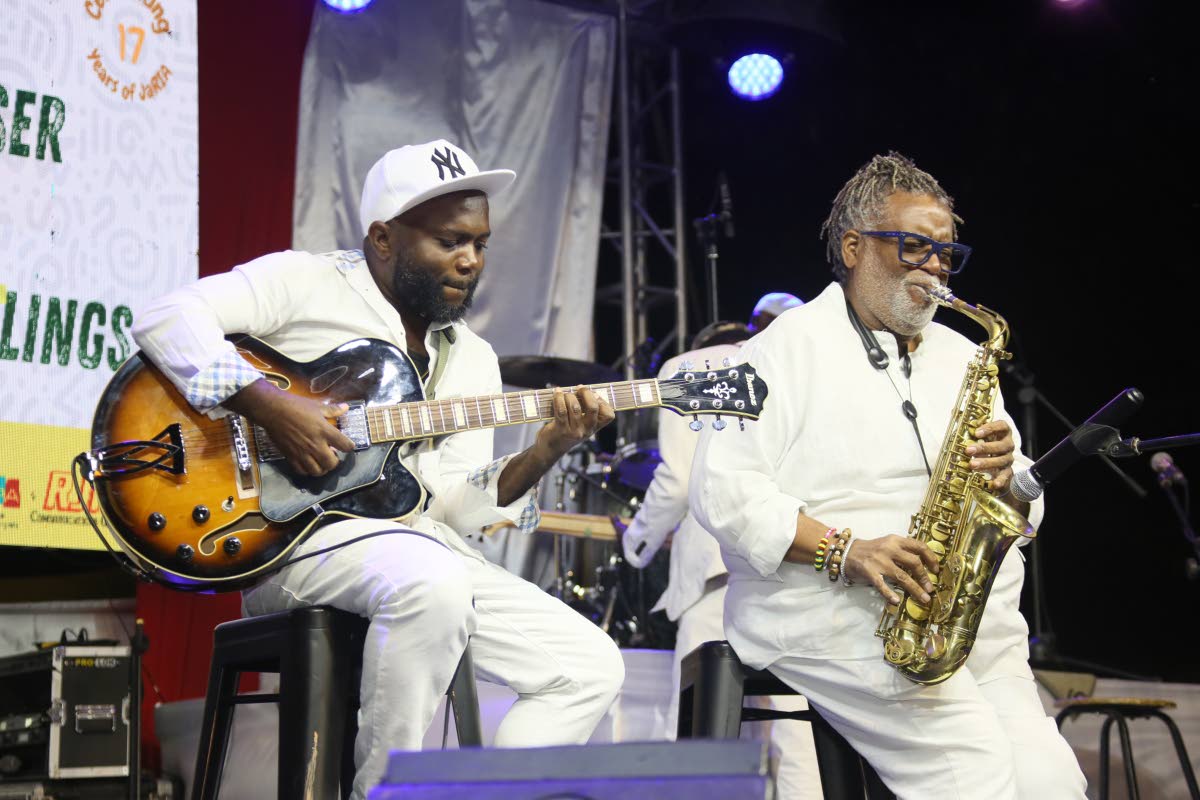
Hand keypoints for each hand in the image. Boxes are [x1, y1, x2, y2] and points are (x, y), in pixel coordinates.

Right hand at [229, 381, 355, 476]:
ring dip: (322, 468)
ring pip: (317, 471)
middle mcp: (315, 445)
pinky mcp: (290, 456)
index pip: (345, 445)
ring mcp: (302, 453)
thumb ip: (333, 410)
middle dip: (335, 461)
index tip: (347, 445)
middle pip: (332, 463)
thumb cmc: (296, 406)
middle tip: (332, 454)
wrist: (273, 410)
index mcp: (325, 431)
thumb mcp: (317, 406)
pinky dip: (307, 470)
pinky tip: (308, 463)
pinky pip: (302, 471)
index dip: (349, 447)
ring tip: (321, 461)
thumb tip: (346, 407)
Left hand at [534, 386, 615, 458]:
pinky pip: (561, 410)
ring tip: (564, 393)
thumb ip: (585, 410)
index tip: (594, 395)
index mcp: (594, 428)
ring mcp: (574, 431)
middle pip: (593, 408)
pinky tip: (557, 393)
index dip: (603, 402)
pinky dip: (558, 398)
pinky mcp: (561, 429)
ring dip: (569, 396)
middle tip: (580, 388)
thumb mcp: (581, 424)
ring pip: (575, 407)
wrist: (551, 448)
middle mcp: (587, 430)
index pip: (609, 415)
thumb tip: (583, 390)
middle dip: (586, 393)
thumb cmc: (567, 431)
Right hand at [843, 534, 939, 605]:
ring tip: (924, 599)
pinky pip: (882, 585)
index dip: (931, 558)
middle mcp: (889, 549)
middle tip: (930, 589)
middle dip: (925, 577)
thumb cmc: (871, 550)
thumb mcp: (888, 544)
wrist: (847, 552)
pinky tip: (897, 601)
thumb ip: (903, 551)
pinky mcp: (869, 571)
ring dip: (915, 589)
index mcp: (896, 540)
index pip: (919, 546)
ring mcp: (879, 561)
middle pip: (914, 563)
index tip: (936, 570)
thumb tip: (924, 567)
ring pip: (902, 576)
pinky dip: (890, 594)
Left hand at [965, 419, 1015, 493]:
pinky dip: (1000, 479)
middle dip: (984, 447)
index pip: (1002, 426)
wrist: (996, 466)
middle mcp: (1008, 445)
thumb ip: (966, 426)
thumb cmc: (984, 446)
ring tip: (972, 464)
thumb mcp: (976, 436)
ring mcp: (1008, 459)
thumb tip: (952, 411)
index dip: (991, 427)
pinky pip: (1006, 476)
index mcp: (1002, 433)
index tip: (976, 432)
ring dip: (986, 462)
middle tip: (968, 450)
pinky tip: (993, 483)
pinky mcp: (1007, 472)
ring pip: (1001, 460)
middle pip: (1001, 445)